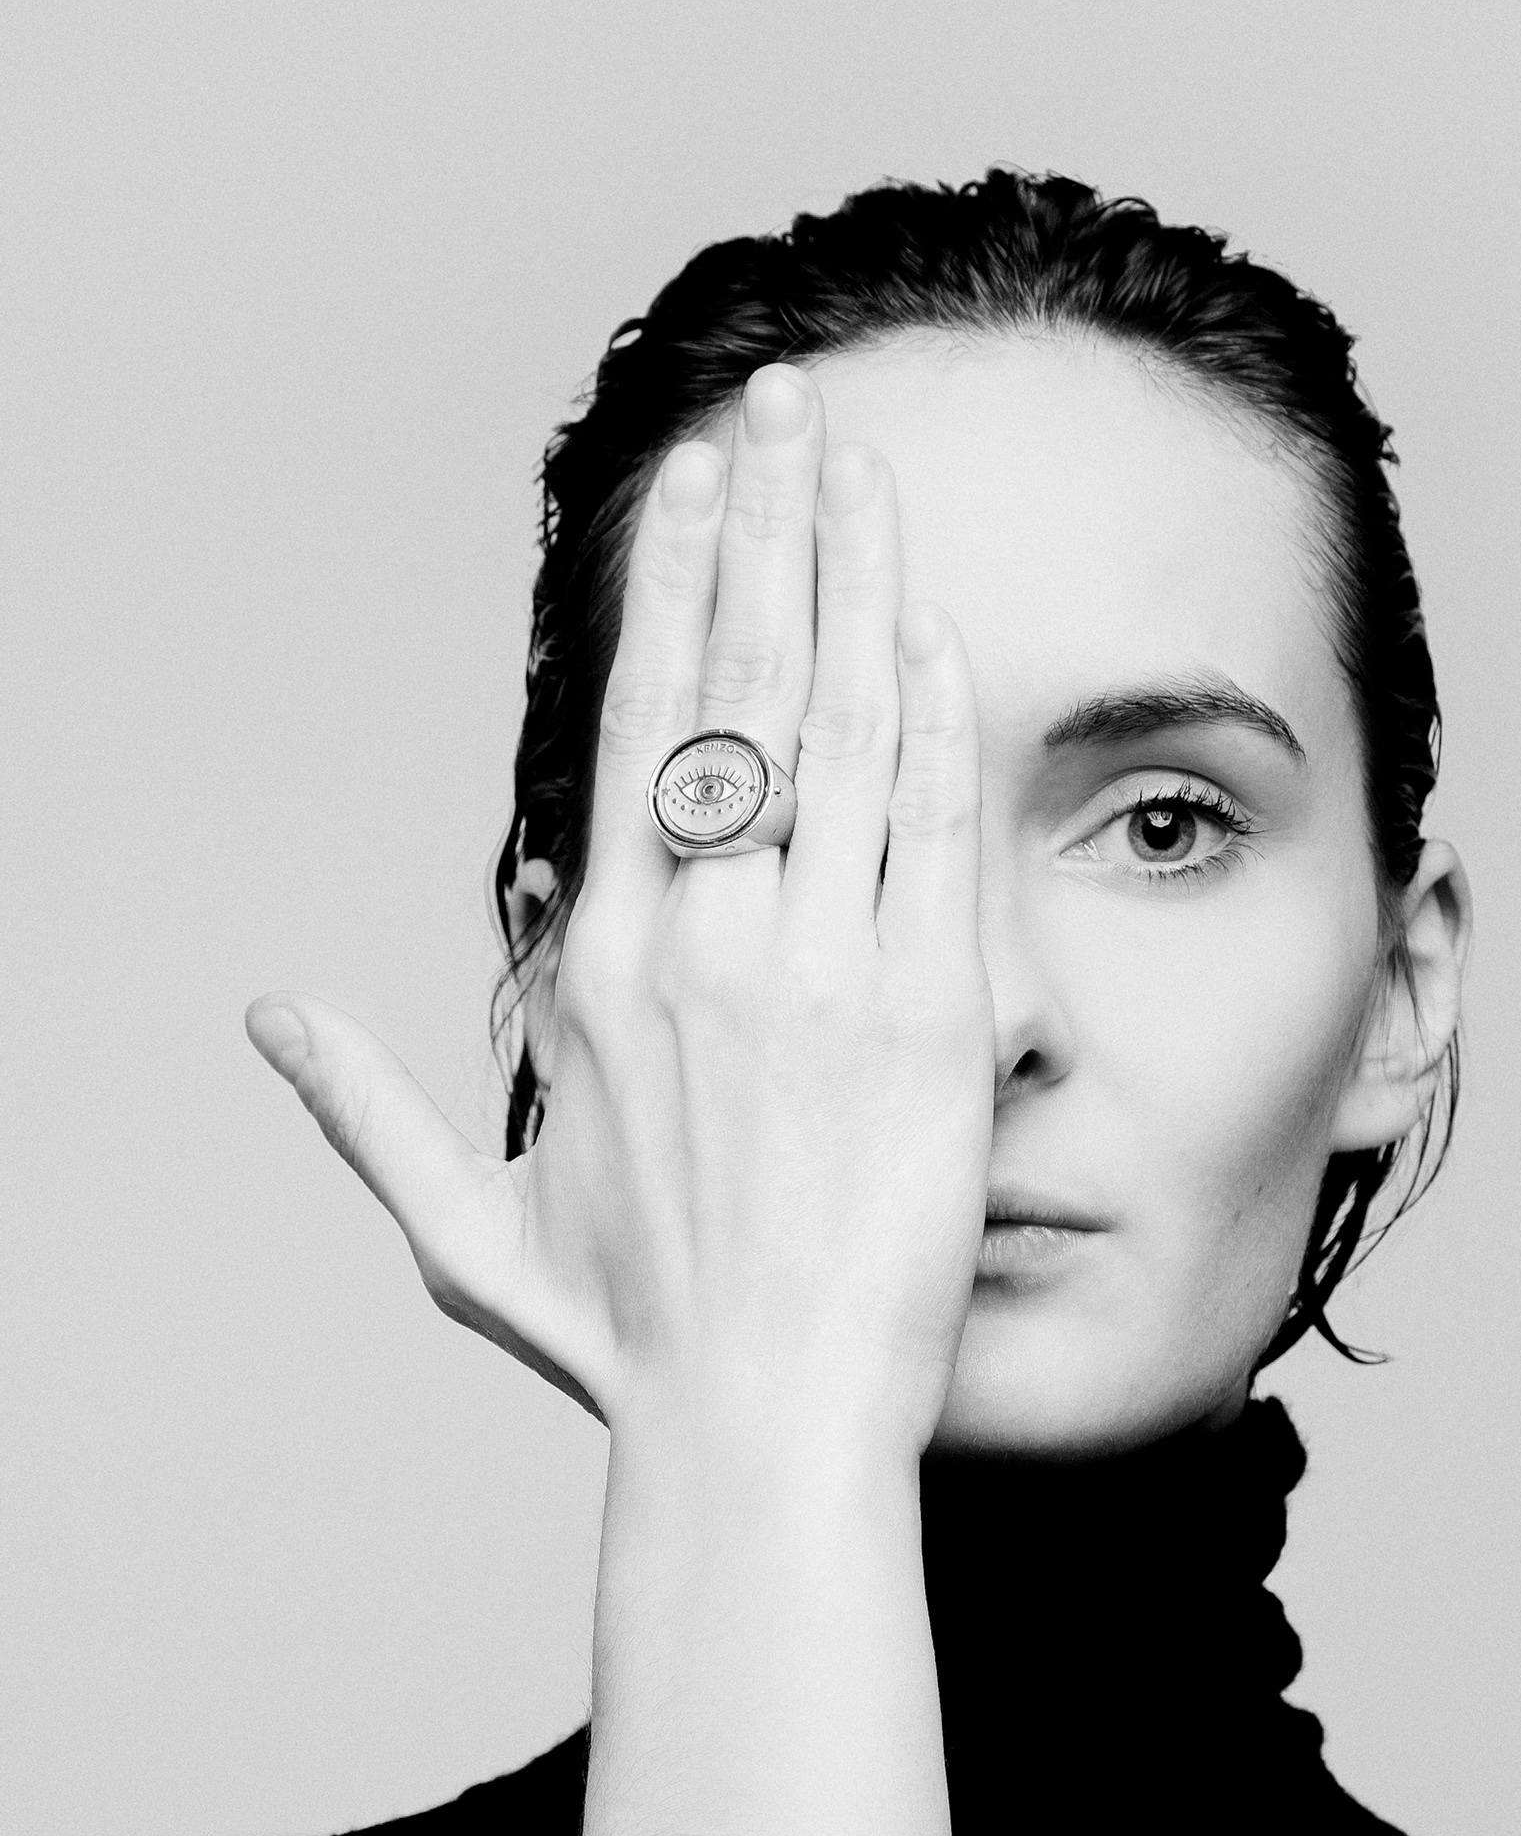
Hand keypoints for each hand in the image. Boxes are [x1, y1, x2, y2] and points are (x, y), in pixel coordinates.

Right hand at [247, 363, 993, 1464]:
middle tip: (792, 407)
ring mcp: (820, 970)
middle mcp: (703, 943)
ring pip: (843, 726)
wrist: (761, 1428)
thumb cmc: (621, 1342)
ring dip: (859, 575)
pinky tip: (934, 622)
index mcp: (598, 969)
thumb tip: (270, 1015)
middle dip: (770, 525)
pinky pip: (933, 827)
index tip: (700, 489)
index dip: (674, 588)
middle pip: (740, 685)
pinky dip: (935, 715)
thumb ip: (368, 1105)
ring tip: (868, 466)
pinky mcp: (929, 1015)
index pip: (639, 727)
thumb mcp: (462, 1226)